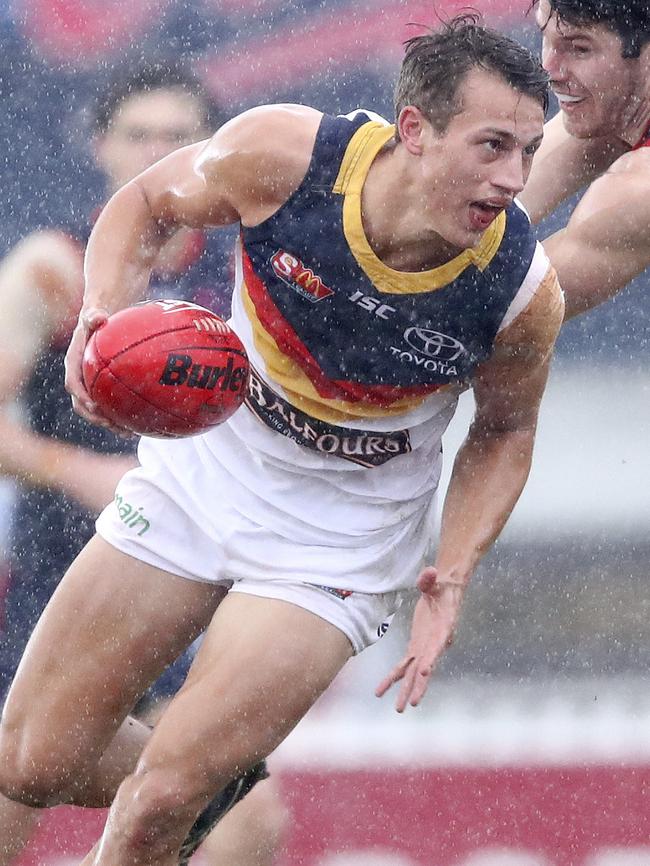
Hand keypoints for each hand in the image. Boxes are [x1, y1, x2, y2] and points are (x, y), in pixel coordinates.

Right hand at [64, 307, 123, 431]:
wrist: (99, 322)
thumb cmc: (97, 319)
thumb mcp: (93, 315)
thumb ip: (92, 316)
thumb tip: (98, 317)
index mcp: (73, 365)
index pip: (73, 384)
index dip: (81, 396)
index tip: (93, 405)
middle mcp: (79, 379)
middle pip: (82, 405)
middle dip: (96, 418)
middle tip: (112, 425)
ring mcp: (91, 387)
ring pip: (97, 411)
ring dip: (111, 424)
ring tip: (129, 433)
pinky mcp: (103, 390)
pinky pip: (111, 407)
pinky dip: (122, 418)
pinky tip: (140, 426)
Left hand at [375, 566, 463, 712]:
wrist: (445, 592)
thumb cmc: (442, 586)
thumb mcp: (437, 581)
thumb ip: (431, 579)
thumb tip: (431, 571)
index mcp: (443, 630)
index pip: (436, 647)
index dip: (431, 659)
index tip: (424, 672)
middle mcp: (435, 644)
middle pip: (426, 667)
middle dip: (418, 685)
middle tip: (412, 703)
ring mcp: (425, 647)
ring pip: (413, 672)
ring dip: (405, 689)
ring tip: (399, 708)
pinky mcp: (416, 647)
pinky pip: (404, 665)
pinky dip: (393, 677)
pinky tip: (382, 690)